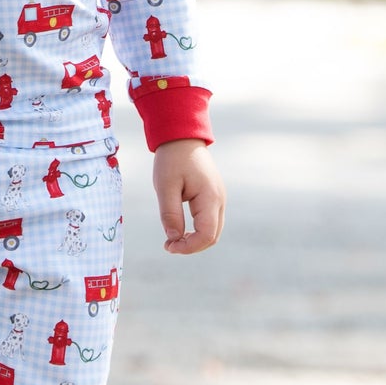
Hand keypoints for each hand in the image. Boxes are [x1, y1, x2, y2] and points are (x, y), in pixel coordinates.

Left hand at [152, 139, 224, 254]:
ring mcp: (219, 198)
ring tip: (173, 238)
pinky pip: (210, 221)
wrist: (182, 137)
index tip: (168, 246)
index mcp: (210, 198)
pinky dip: (197, 230)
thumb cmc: (172, 160)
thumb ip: (170, 214)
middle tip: (169, 245)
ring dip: (195, 239)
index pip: (207, 235)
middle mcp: (219, 200)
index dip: (189, 247)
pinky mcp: (213, 197)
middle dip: (192, 246)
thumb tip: (174, 238)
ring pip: (213, 230)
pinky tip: (180, 228)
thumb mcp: (165, 187)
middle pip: (213, 237)